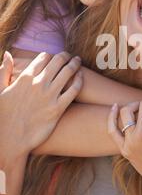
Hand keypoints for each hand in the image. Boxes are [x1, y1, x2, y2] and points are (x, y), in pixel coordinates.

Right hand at [0, 51, 82, 168]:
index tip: (54, 56)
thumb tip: (8, 54)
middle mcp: (38, 84)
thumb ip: (4, 70)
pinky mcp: (58, 109)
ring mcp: (49, 96)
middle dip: (65, 56)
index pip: (43, 58)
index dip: (50, 55)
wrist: (10, 140)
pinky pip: (74, 90)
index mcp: (25, 78)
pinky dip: (79, 80)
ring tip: (78, 61)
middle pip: (58, 61)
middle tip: (70, 56)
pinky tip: (81, 77)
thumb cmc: (3, 116)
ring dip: (74, 64)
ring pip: (68, 72)